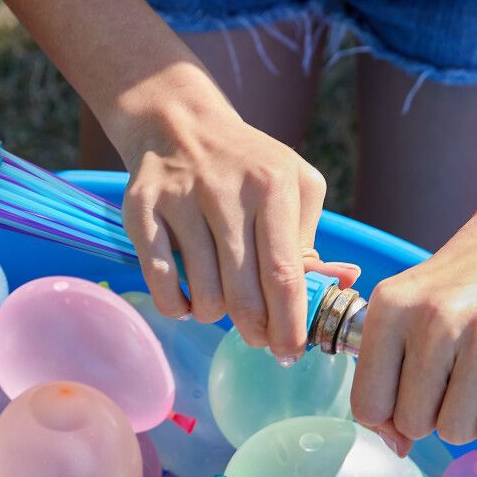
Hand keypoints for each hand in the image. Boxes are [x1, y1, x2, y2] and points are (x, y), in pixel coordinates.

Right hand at [115, 90, 328, 361]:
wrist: (180, 124)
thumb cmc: (248, 166)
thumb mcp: (294, 185)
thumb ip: (310, 239)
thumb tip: (335, 288)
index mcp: (271, 185)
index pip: (284, 274)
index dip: (289, 323)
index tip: (292, 351)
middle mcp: (224, 190)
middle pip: (244, 293)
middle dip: (256, 330)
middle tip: (259, 339)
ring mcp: (179, 200)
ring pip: (203, 294)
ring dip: (215, 315)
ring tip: (220, 304)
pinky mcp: (141, 210)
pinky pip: (162, 284)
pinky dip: (177, 307)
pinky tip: (188, 300)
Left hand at [349, 196, 476, 454]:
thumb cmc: (462, 283)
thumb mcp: (407, 306)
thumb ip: (387, 372)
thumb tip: (396, 448)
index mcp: (391, 308)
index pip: (367, 404)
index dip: (385, 420)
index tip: (406, 404)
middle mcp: (433, 320)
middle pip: (412, 423)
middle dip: (429, 418)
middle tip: (449, 387)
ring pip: (456, 431)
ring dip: (466, 423)